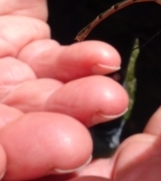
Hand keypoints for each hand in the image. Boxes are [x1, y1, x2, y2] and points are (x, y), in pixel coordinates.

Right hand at [0, 0, 127, 179]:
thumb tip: (0, 139)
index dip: (5, 154)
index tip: (45, 150)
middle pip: (11, 126)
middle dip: (43, 137)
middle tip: (76, 144)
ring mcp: (7, 69)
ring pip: (43, 97)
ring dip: (77, 102)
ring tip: (111, 100)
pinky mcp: (36, 46)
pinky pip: (62, 63)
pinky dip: (83, 64)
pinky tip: (106, 59)